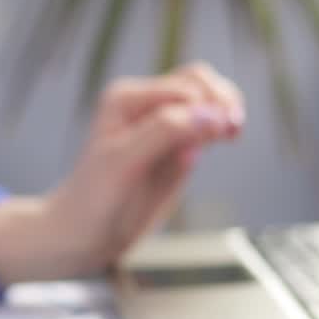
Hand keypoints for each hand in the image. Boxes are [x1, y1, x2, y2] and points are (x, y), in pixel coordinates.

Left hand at [0, 62, 244, 282]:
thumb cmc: (93, 197)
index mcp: (127, 99)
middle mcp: (145, 105)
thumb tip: (210, 114)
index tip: (221, 133)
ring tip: (232, 135)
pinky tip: (225, 140)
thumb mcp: (124, 161)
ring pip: (207, 100)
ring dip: (225, 113)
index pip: (183, 87)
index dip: (207, 106)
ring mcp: (163, 125)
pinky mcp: (176, 148)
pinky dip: (219, 130)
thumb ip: (165, 132)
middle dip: (221, 102)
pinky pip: (206, 127)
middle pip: (199, 83)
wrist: (85, 234)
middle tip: (233, 130)